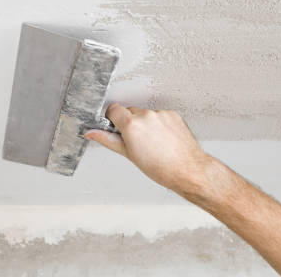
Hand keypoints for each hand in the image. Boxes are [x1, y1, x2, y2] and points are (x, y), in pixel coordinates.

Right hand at [84, 103, 210, 194]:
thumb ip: (108, 139)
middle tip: (135, 141)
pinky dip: (158, 124)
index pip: (113, 109)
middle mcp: (146, 116)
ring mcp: (161, 114)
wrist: (188, 170)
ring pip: (145, 114)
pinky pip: (159, 116)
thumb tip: (91, 133)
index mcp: (132, 125)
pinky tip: (162, 139)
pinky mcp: (173, 114)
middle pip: (129, 112)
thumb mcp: (128, 154)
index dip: (112, 119)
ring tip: (152, 143)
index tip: (115, 128)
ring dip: (145, 124)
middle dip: (129, 123)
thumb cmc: (160, 168)